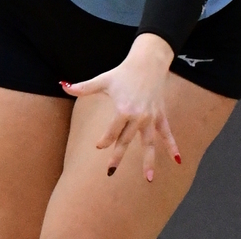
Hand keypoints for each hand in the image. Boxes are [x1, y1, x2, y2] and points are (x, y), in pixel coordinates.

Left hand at [62, 34, 180, 179]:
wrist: (148, 61)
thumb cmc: (123, 71)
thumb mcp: (103, 79)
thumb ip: (84, 87)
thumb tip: (63, 84)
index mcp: (123, 109)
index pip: (112, 131)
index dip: (104, 140)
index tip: (98, 146)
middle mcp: (138, 116)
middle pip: (127, 140)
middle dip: (118, 155)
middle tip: (110, 171)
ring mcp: (151, 117)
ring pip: (149, 143)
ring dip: (149, 161)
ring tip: (148, 179)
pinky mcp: (161, 115)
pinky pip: (167, 133)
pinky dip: (173, 146)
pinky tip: (178, 161)